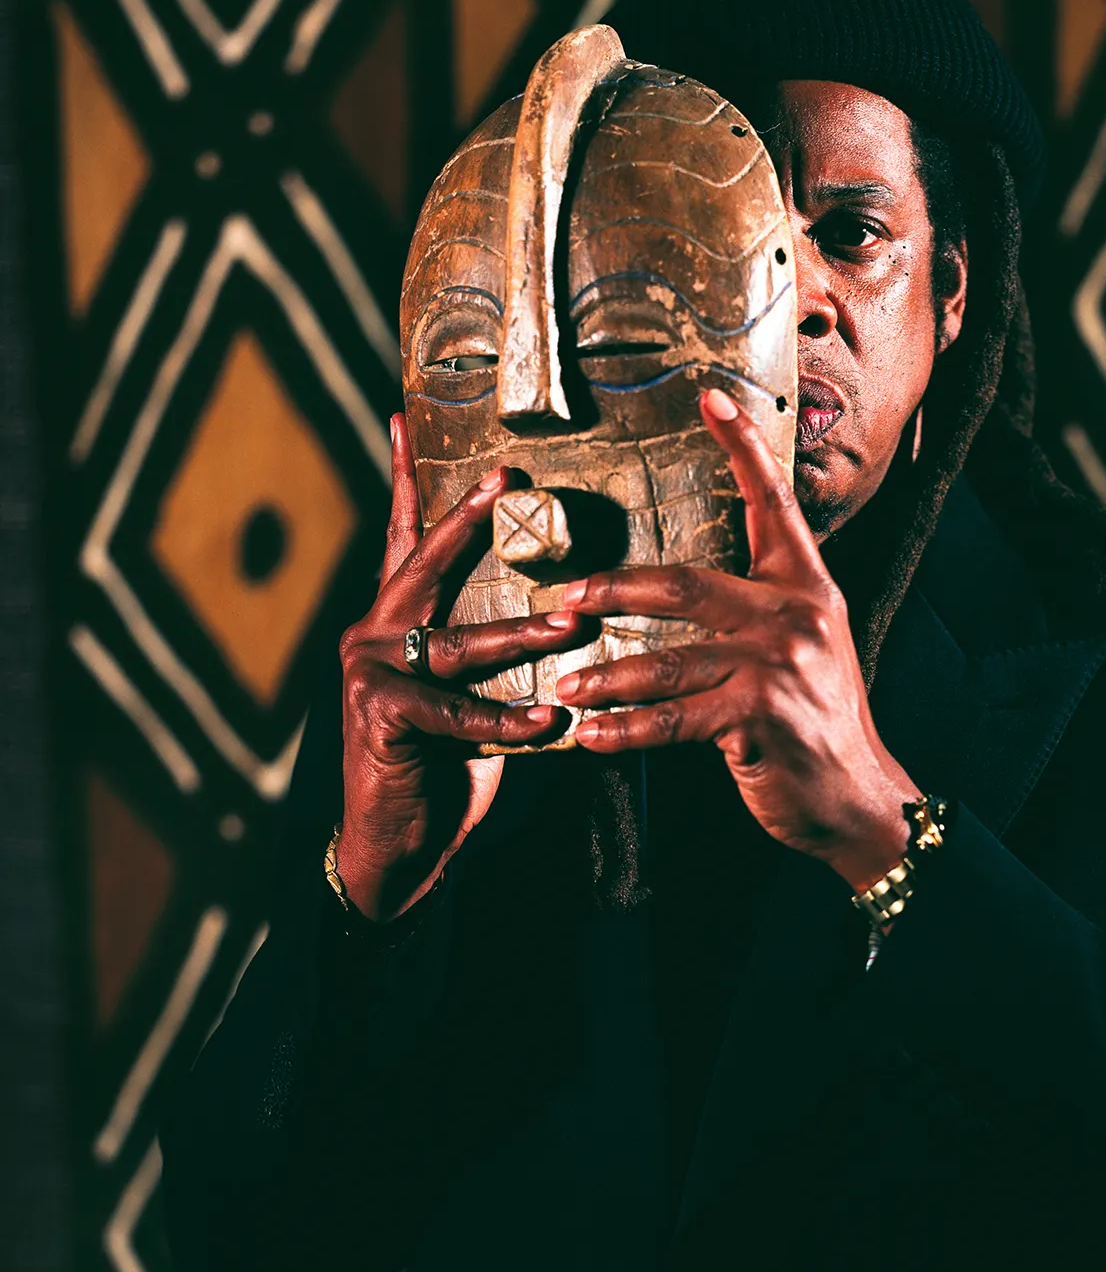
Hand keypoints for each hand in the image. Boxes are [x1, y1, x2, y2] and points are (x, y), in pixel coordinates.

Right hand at [335, 413, 587, 920]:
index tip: (403, 419)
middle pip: (425, 565)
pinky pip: (455, 711)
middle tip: (504, 480)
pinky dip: (503, 720)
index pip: (404, 540)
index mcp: (394, 622)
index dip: (408, 481)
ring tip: (568, 624)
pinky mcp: (379, 715)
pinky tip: (543, 724)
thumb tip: (566, 616)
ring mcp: (370, 673)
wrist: (399, 851)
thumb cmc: (444, 773)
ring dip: (519, 636)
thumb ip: (499, 660)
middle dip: (466, 520)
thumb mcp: (476, 702)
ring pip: (456, 642)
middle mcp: (373, 635)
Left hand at [554, 388, 918, 890]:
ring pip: (665, 661)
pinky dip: (624, 732)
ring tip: (566, 688)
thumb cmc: (819, 724)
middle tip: (567, 600)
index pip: (773, 505)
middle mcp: (793, 617)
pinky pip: (671, 721)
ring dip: (605, 676)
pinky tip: (592, 738)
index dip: (743, 448)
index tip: (711, 399)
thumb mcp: (807, 648)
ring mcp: (775, 667)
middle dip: (613, 589)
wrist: (857, 797)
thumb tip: (694, 590)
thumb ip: (762, 612)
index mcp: (806, 587)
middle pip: (683, 584)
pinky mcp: (757, 718)